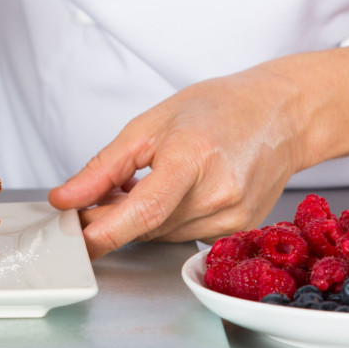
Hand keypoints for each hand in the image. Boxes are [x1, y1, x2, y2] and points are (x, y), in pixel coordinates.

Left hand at [49, 65, 308, 259]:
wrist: (282, 115)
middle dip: (110, 218)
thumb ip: (103, 168)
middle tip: (92, 197)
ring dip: (138, 219)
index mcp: (193, 159)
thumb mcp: (149, 125)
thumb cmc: (220, 109)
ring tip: (145, 180)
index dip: (103, 231)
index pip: (142, 211)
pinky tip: (171, 192)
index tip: (74, 238)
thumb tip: (66, 199)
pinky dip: (164, 221)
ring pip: (160, 235)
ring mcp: (233, 218)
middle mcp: (219, 195)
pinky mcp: (239, 230)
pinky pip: (183, 235)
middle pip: (145, 226)